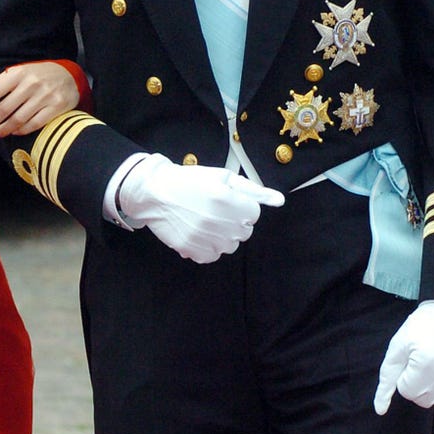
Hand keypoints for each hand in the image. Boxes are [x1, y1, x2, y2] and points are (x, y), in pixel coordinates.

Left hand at [0, 61, 80, 137]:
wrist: (69, 76)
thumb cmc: (37, 76)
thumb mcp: (16, 74)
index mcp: (18, 74)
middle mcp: (31, 84)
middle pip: (4, 108)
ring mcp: (45, 96)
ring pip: (19, 118)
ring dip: (5, 128)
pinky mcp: (56, 107)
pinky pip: (35, 123)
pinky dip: (22, 130)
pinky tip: (14, 132)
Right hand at [118, 154, 283, 263]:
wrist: (154, 194)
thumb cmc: (189, 181)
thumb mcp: (222, 177)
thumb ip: (253, 190)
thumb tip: (279, 200)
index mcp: (228, 199)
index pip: (253, 215)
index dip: (241, 208)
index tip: (227, 202)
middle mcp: (219, 221)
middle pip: (244, 232)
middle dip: (234, 222)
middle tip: (214, 211)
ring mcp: (206, 239)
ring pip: (230, 246)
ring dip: (222, 236)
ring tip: (204, 221)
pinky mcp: (193, 251)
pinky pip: (213, 256)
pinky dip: (207, 247)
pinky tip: (197, 233)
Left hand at [374, 300, 433, 414]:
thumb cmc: (420, 328)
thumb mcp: (397, 348)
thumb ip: (387, 381)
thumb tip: (379, 410)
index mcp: (425, 364)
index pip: (406, 392)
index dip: (404, 376)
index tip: (411, 359)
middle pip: (422, 400)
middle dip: (417, 384)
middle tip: (421, 361)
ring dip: (432, 387)